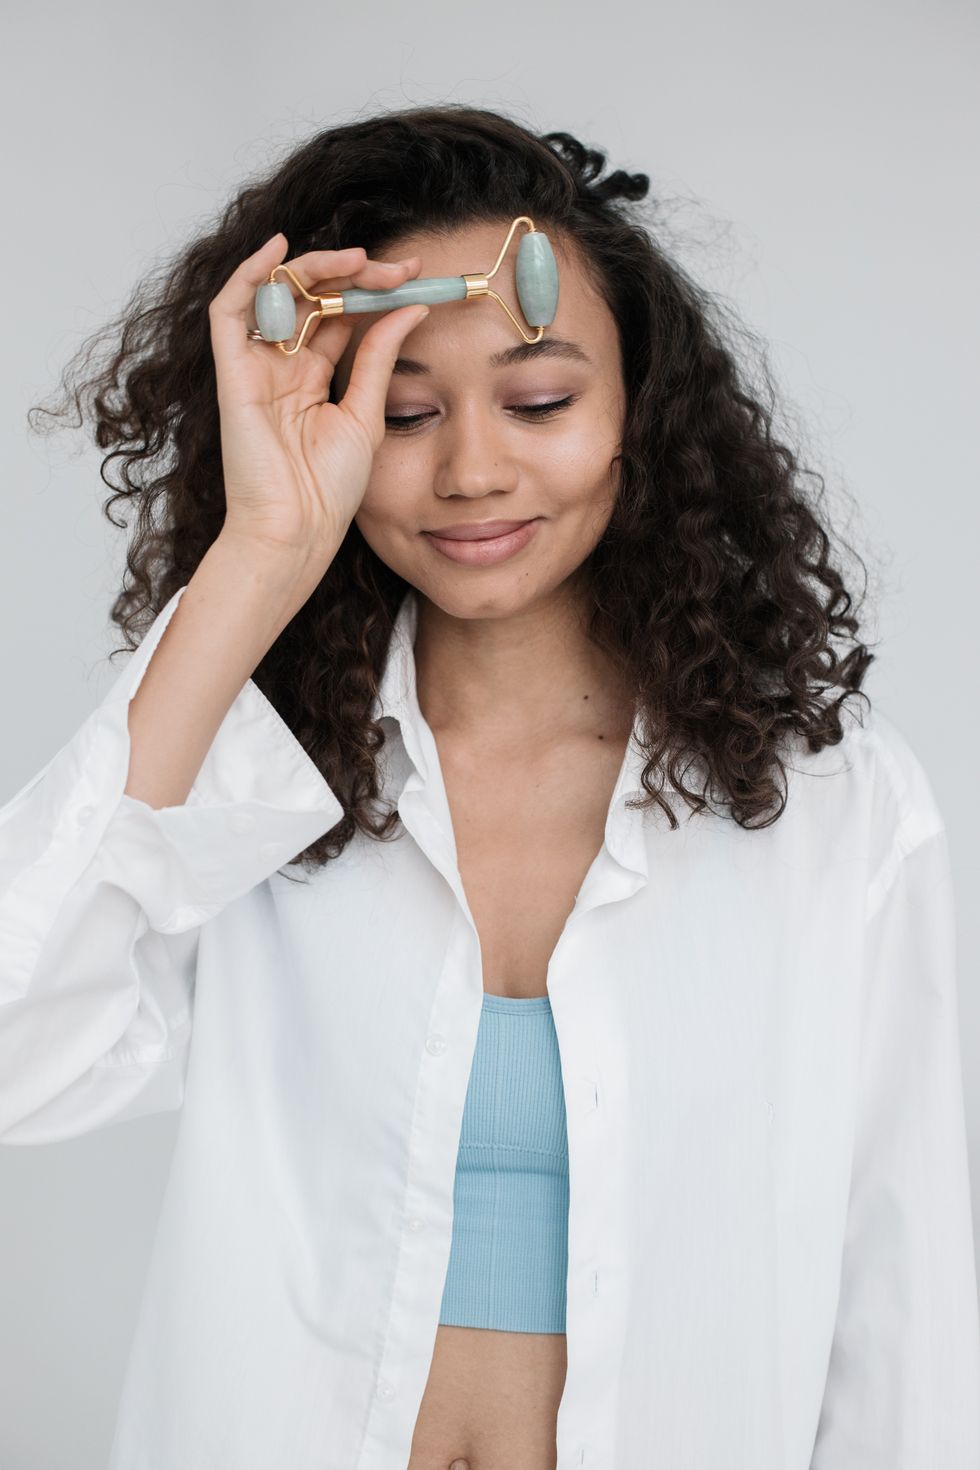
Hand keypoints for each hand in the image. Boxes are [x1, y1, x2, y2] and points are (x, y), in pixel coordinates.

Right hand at [207, 233, 427, 560]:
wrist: (297, 529)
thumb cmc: (328, 489)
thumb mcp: (367, 412)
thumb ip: (380, 357)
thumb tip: (410, 308)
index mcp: (313, 378)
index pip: (339, 314)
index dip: (372, 289)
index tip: (415, 276)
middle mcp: (282, 366)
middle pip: (310, 297)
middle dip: (352, 274)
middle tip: (396, 268)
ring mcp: (256, 367)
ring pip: (275, 294)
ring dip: (314, 266)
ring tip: (357, 259)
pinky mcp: (232, 373)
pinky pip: (229, 310)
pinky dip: (250, 274)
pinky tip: (282, 249)